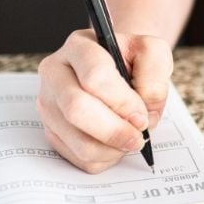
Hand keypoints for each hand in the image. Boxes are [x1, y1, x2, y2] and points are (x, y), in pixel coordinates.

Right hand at [37, 29, 172, 173]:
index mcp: (79, 46)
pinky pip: (76, 156)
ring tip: (130, 139)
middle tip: (138, 137)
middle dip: (114, 130)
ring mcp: (49, 104)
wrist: (119, 69)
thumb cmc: (133, 61)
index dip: (122, 102)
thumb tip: (144, 111)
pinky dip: (103, 157)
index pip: (94, 76)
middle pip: (76, 109)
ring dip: (111, 148)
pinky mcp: (51, 130)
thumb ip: (154, 75)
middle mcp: (56, 73)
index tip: (142, 116)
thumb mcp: (153, 53)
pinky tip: (115, 144)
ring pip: (76, 139)